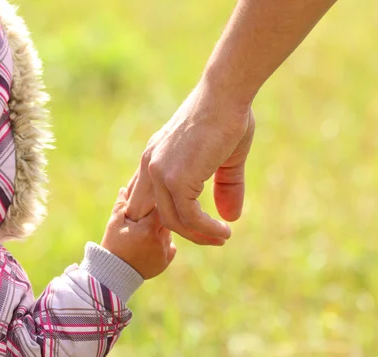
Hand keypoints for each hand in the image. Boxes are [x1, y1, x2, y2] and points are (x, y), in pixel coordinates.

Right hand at [101, 188, 175, 278]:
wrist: (113, 274)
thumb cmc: (112, 247)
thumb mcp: (113, 224)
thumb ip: (121, 205)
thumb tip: (124, 188)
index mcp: (147, 229)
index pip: (160, 208)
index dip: (156, 204)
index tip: (150, 204)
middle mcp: (159, 240)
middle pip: (168, 220)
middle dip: (160, 216)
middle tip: (150, 217)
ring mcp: (163, 252)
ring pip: (170, 233)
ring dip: (162, 230)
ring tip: (148, 231)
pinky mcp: (165, 262)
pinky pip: (171, 247)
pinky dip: (165, 244)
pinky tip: (152, 244)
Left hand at [125, 82, 255, 245]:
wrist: (227, 96)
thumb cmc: (228, 118)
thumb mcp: (224, 160)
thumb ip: (224, 188)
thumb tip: (231, 218)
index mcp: (156, 157)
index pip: (146, 197)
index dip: (165, 217)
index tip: (190, 227)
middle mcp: (151, 165)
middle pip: (157, 215)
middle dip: (183, 232)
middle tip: (210, 238)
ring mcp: (160, 173)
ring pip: (174, 221)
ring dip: (199, 235)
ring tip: (222, 237)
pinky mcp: (175, 179)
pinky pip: (189, 218)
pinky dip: (207, 229)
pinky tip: (223, 231)